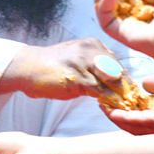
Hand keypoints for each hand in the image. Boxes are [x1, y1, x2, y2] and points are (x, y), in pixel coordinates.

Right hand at [0, 39, 123, 100]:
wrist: (27, 67)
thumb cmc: (52, 67)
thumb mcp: (77, 61)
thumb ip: (95, 68)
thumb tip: (115, 82)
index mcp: (93, 44)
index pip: (118, 64)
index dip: (123, 81)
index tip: (125, 95)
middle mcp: (92, 50)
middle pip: (119, 73)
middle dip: (124, 90)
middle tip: (126, 104)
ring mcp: (85, 63)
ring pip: (112, 82)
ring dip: (118, 97)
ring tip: (120, 108)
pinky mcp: (78, 79)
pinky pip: (101, 91)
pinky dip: (107, 101)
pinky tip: (106, 107)